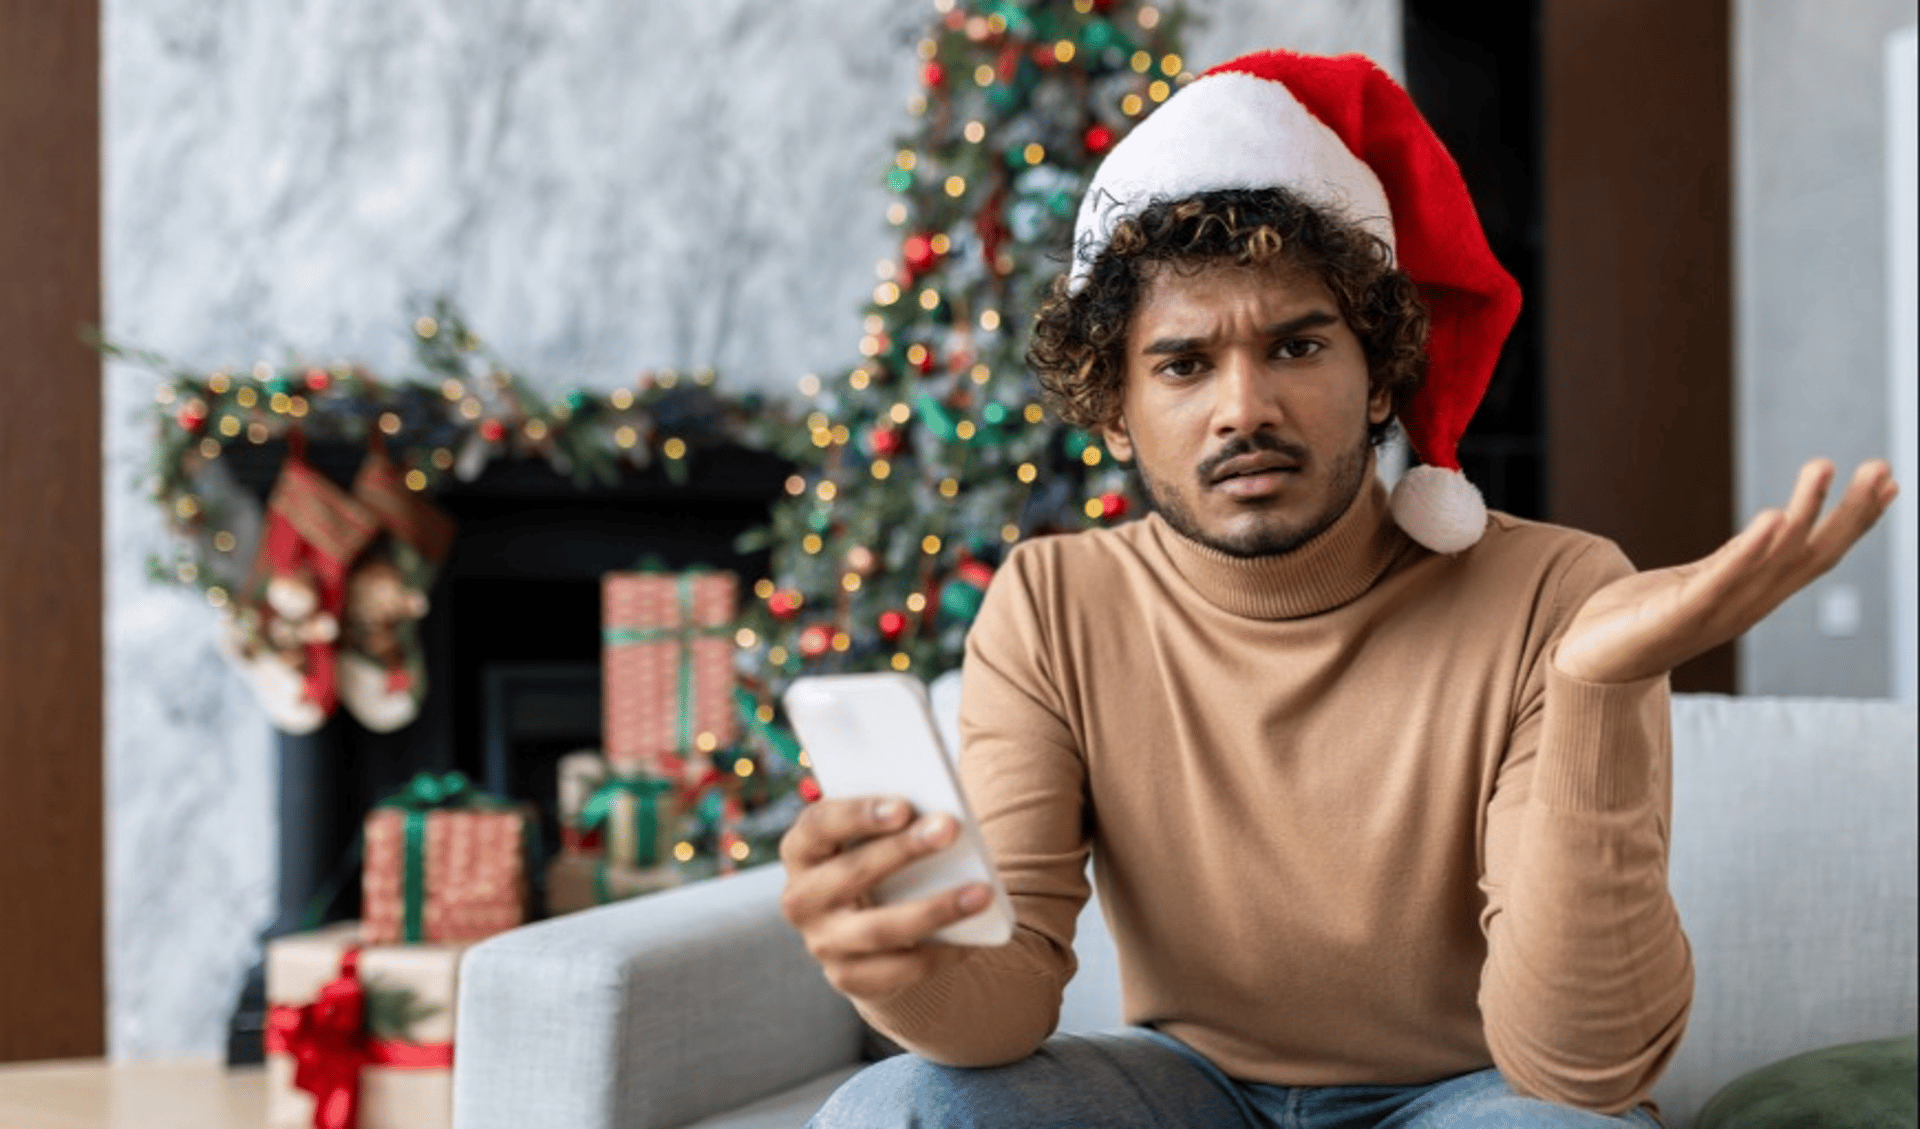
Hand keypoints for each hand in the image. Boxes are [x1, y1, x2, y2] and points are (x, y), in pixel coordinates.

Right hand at [778, 796, 992, 1000]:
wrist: (867, 928)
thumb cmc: (878, 860)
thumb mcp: (874, 835)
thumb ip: (895, 819)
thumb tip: (940, 817)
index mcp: (802, 850)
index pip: (818, 825)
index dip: (858, 814)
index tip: (904, 806)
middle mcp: (801, 898)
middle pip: (852, 872)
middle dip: (904, 849)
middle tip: (951, 828)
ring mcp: (822, 941)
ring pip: (878, 928)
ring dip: (934, 909)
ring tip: (981, 892)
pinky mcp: (848, 976)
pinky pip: (898, 969)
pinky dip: (939, 952)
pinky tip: (973, 937)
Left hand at [1555, 458, 1898, 684]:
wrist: (1585, 665)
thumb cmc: (1638, 620)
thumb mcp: (1697, 581)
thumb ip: (1737, 560)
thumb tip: (1779, 525)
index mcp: (1751, 595)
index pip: (1814, 555)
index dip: (1853, 521)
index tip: (1888, 481)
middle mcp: (1744, 606)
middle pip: (1808, 557)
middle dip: (1848, 514)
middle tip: (1878, 466)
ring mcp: (1713, 613)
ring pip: (1771, 562)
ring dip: (1802, 514)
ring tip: (1822, 467)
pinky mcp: (1676, 616)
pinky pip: (1719, 581)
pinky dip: (1749, 552)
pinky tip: (1771, 518)